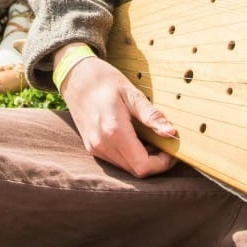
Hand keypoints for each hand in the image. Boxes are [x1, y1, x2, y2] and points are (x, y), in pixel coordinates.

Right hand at [59, 51, 176, 177]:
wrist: (75, 76)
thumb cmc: (104, 80)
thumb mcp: (132, 94)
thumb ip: (151, 115)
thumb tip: (171, 132)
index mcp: (114, 131)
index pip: (143, 166)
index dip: (162, 164)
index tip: (171, 149)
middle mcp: (102, 145)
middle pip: (135, 170)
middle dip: (154, 162)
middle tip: (164, 144)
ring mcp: (95, 148)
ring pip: (126, 167)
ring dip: (142, 159)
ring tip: (151, 139)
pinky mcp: (91, 146)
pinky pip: (116, 160)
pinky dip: (130, 155)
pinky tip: (135, 138)